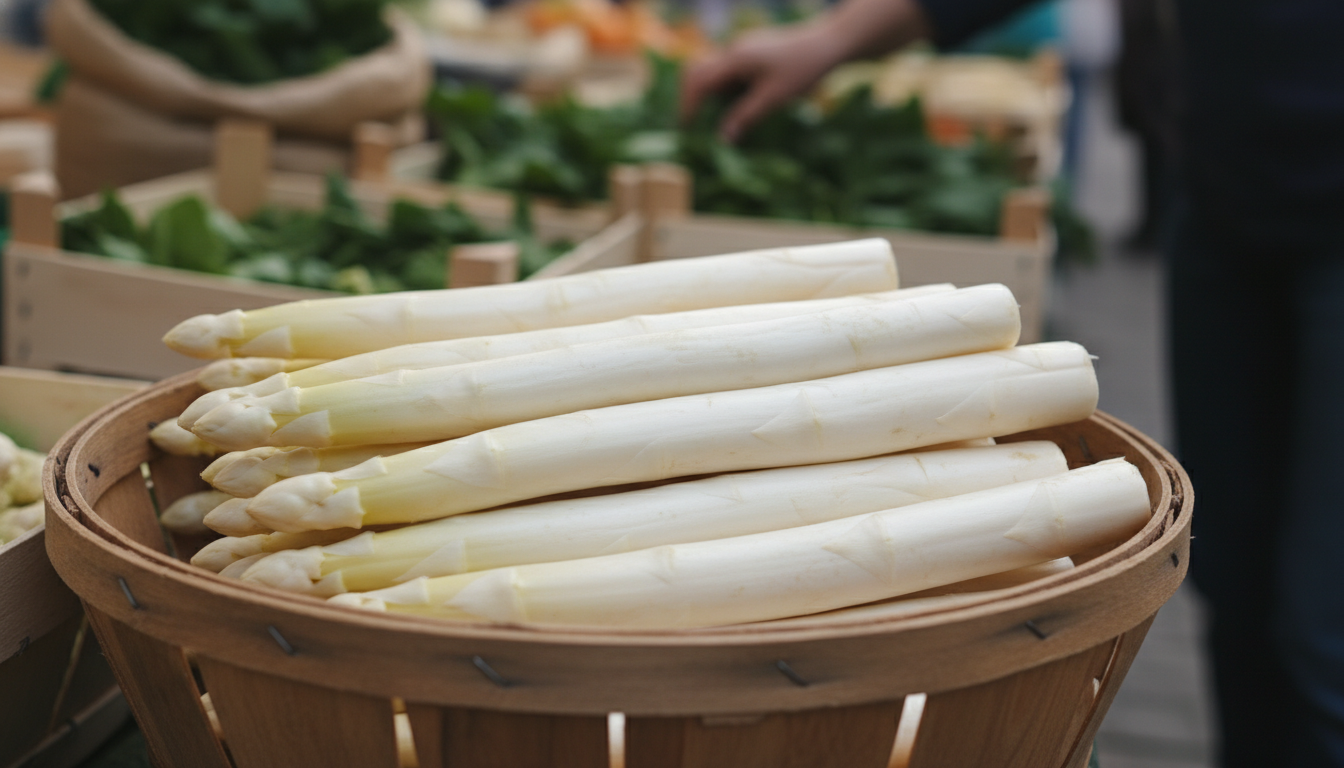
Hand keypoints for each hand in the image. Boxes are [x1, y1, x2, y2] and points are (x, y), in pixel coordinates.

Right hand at [680, 23, 844, 142]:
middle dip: (691, 97)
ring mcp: (742, 47)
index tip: (686, 128)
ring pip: (713, 71)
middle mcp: (733, 49)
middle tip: (693, 124)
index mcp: (735, 59)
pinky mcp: (751, 50)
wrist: (829, 43)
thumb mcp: (773, 98)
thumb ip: (745, 116)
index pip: (698, 80)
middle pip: (698, 71)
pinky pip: (728, 69)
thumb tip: (723, 138)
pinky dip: (724, 88)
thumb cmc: (803, 70)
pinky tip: (736, 105)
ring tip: (715, 120)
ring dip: (709, 94)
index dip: (688, 104)